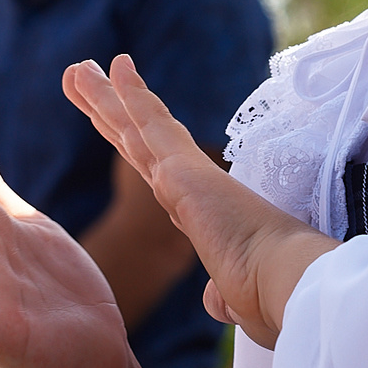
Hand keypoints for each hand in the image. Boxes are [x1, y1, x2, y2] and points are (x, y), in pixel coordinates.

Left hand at [63, 56, 333, 347]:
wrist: (289, 287)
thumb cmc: (274, 298)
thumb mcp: (237, 299)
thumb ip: (222, 296)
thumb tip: (216, 299)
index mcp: (199, 214)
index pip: (155, 170)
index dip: (132, 142)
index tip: (116, 122)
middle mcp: (191, 188)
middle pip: (136, 140)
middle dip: (107, 109)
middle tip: (80, 76)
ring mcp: (187, 176)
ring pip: (137, 126)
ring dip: (108, 96)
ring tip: (78, 69)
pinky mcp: (184, 172)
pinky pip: (151, 124)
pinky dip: (132, 94)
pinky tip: (116, 67)